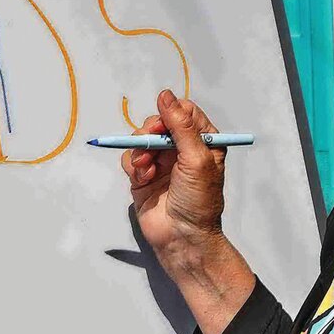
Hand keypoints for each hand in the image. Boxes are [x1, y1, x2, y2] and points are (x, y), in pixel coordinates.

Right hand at [121, 89, 229, 272]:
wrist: (182, 238)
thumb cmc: (198, 201)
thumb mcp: (197, 159)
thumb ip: (181, 126)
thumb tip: (165, 95)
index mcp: (203, 142)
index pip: (184, 113)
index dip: (171, 113)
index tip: (163, 123)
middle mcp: (181, 150)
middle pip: (158, 122)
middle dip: (151, 131)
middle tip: (150, 143)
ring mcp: (161, 163)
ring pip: (141, 139)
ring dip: (140, 151)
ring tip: (146, 169)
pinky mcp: (142, 177)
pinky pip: (130, 159)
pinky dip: (133, 167)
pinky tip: (143, 179)